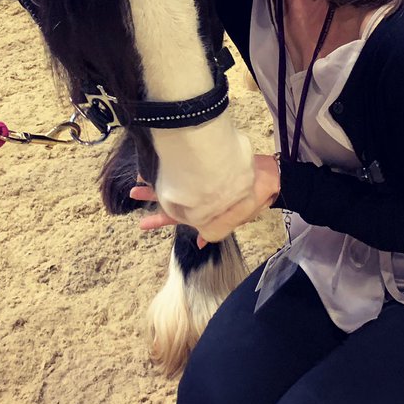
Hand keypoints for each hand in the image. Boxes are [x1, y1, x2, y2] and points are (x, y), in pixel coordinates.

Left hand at [129, 154, 281, 247]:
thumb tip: (199, 242)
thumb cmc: (253, 198)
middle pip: (172, 199)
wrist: (270, 177)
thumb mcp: (237, 217)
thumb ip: (217, 228)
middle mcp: (201, 198)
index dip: (160, 219)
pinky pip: (188, 169)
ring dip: (159, 182)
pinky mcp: (208, 167)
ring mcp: (203, 183)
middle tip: (133, 193)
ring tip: (141, 176)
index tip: (141, 222)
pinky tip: (165, 161)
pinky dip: (176, 167)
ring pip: (176, 184)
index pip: (178, 218)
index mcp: (205, 211)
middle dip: (152, 196)